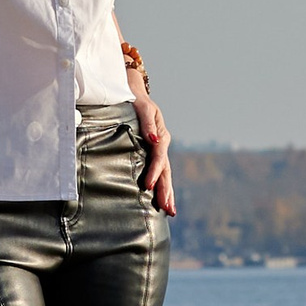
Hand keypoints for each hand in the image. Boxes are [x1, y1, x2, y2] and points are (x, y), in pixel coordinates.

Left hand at [131, 81, 175, 216]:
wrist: (135, 95)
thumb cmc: (137, 101)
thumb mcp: (144, 108)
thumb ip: (148, 123)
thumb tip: (154, 140)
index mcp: (161, 136)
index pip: (159, 158)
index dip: (154, 172)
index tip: (147, 186)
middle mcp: (163, 146)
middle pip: (166, 171)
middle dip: (167, 191)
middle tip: (168, 209)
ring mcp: (160, 151)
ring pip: (166, 175)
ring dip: (167, 193)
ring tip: (170, 211)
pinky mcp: (153, 154)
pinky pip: (160, 173)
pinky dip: (162, 186)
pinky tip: (162, 199)